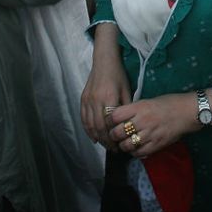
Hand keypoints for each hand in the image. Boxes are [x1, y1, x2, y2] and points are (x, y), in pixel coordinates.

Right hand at [81, 24, 130, 148]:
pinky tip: (93, 137)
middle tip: (113, 149)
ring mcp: (87, 100)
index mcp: (108, 98)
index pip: (109, 124)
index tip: (119, 146)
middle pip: (98, 127)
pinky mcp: (82, 99)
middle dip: (106, 141)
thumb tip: (128, 126)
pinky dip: (87, 129)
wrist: (104, 61)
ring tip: (105, 145)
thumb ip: (126, 108)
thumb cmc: (118, 75)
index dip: (113, 137)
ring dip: (97, 137)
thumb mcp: (126, 91)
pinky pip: (83, 118)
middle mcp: (96, 100)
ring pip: (89, 124)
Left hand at [107, 93, 197, 158]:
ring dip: (123, 145)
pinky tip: (135, 148)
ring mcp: (149, 134)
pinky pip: (138, 153)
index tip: (111, 122)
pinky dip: (134, 152)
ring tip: (125, 143)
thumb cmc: (168, 103)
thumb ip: (134, 110)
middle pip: (118, 132)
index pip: (115, 116)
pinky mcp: (156, 145)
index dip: (110, 120)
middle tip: (115, 135)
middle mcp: (142, 121)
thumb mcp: (148, 101)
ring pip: (126, 145)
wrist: (188, 112)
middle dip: (114, 135)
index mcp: (139, 107)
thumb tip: (119, 118)